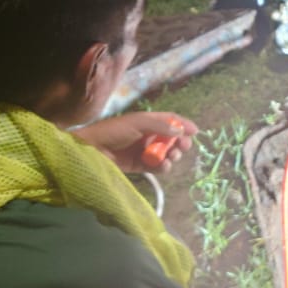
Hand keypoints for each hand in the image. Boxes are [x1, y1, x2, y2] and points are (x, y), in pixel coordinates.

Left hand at [72, 111, 197, 173]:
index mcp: (147, 121)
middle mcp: (148, 135)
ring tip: (171, 157)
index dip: (183, 124)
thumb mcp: (138, 123)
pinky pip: (157, 167)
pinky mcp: (140, 166)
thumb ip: (160, 126)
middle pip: (171, 138)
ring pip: (166, 153)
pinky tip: (163, 166)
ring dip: (173, 155)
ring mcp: (144, 151)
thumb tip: (180, 130)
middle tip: (184, 147)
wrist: (92, 150)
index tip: (195, 131)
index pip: (170, 120)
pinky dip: (163, 167)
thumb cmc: (114, 131)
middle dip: (180, 142)